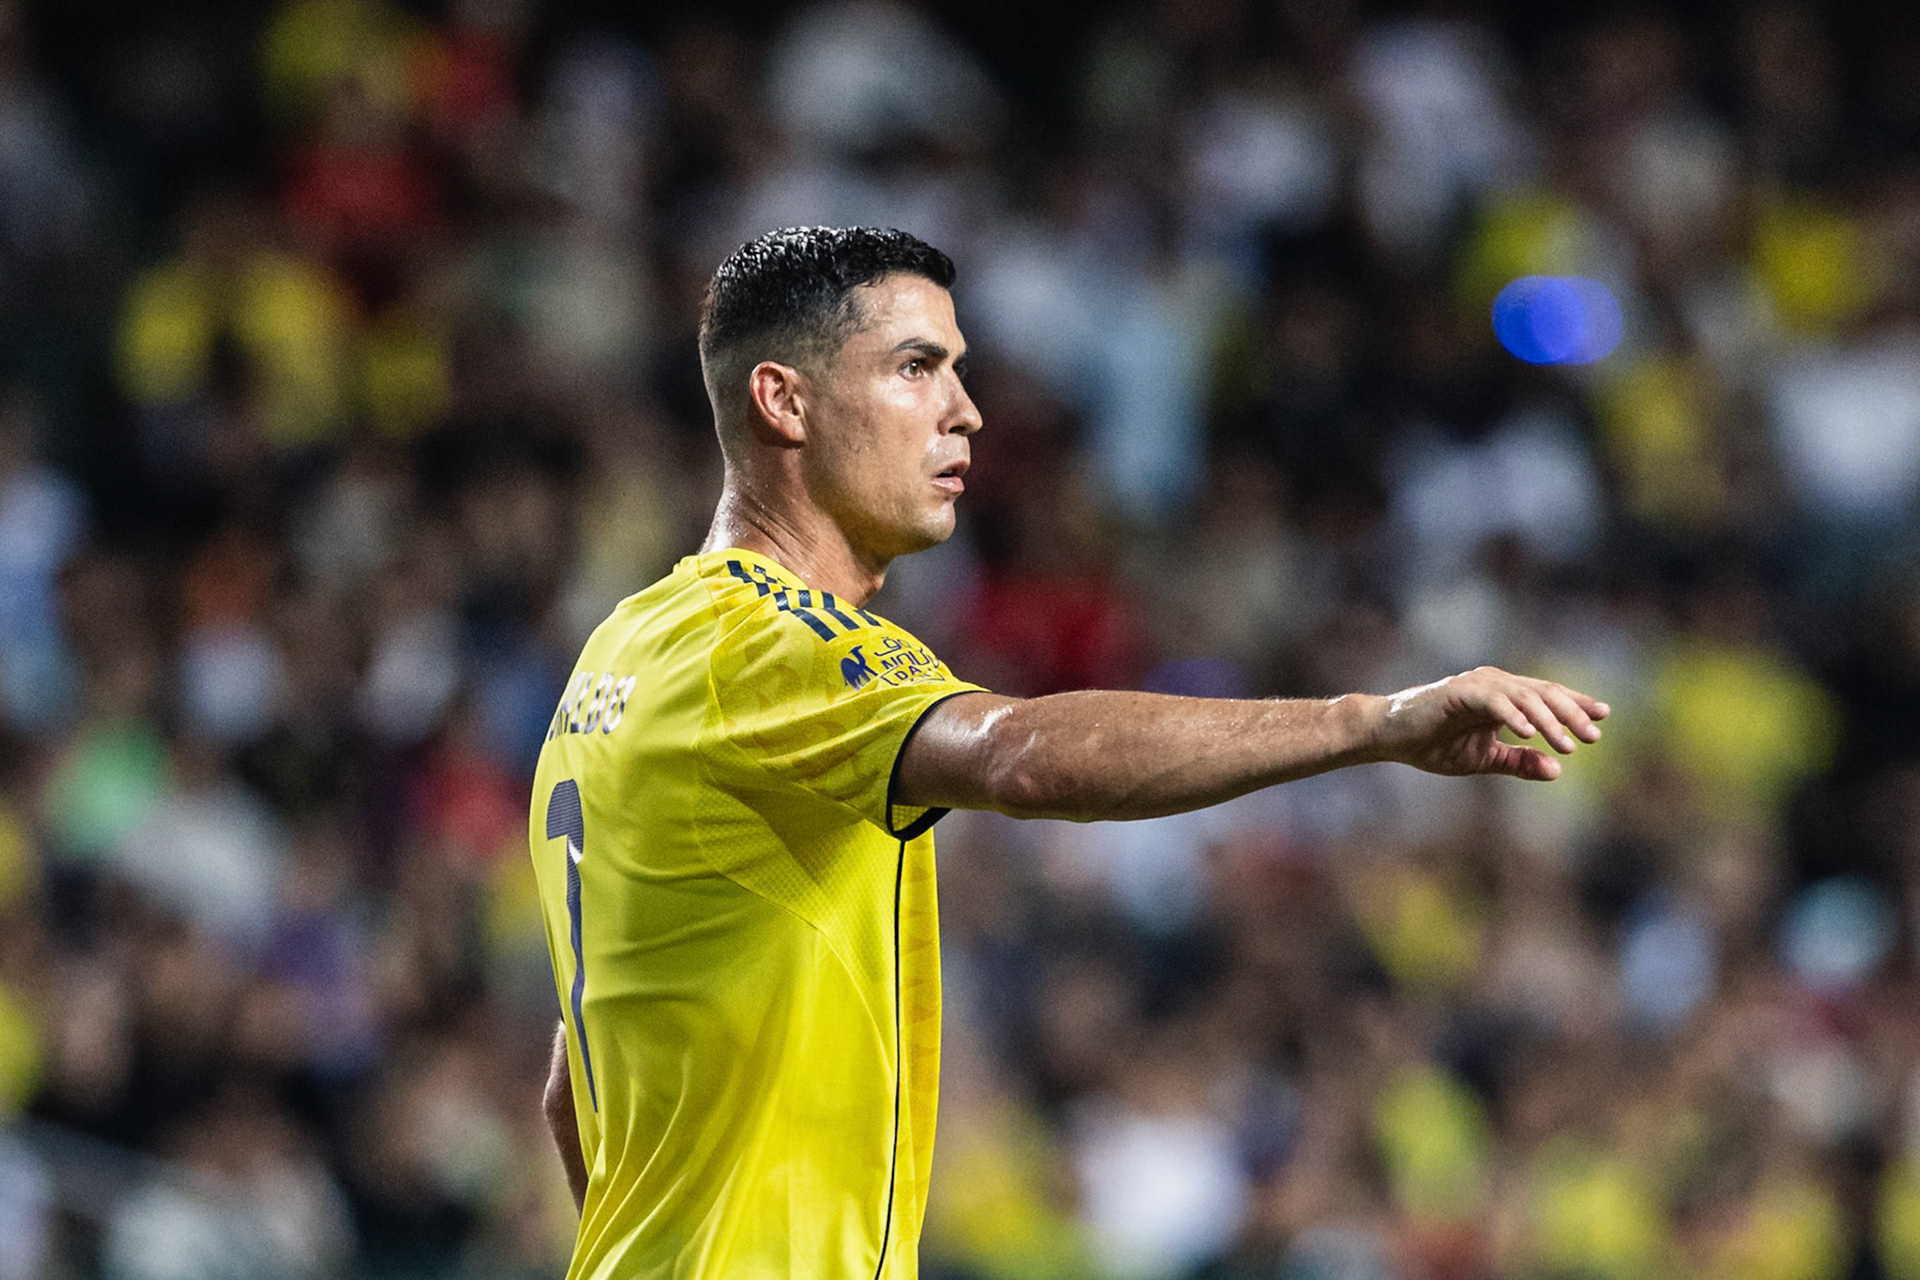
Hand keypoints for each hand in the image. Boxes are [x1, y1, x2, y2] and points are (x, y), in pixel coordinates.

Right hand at [1369, 666, 1608, 780]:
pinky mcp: (1459, 691)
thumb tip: (1557, 770)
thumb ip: (1518, 762)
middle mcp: (1495, 683)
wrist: (1390, 735)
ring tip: (1568, 744)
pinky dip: (1514, 716)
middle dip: (1571, 714)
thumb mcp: (1484, 759)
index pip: (1547, 695)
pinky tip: (1530, 733)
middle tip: (1593, 737)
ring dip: (1549, 720)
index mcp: (1503, 695)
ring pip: (1525, 696)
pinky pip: (1494, 701)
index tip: (1603, 717)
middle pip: (1544, 693)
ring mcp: (1478, 684)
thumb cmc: (1433, 744)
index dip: (1576, 704)